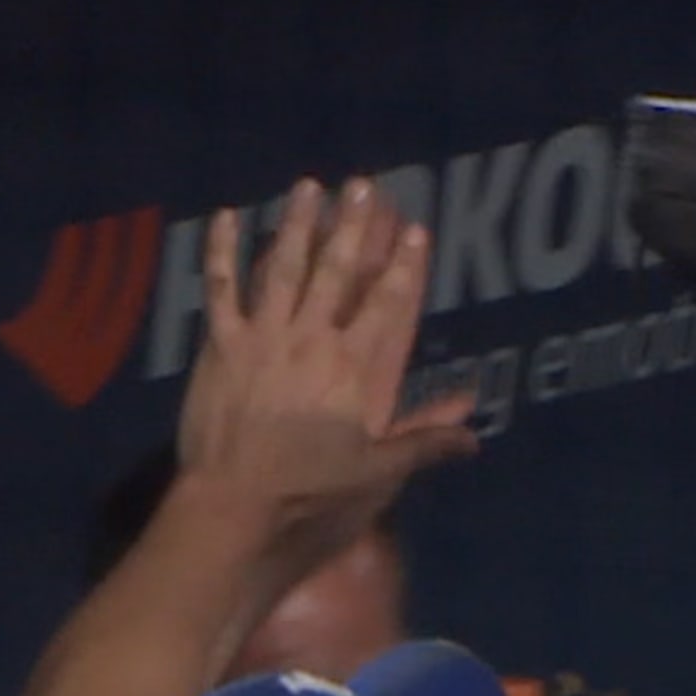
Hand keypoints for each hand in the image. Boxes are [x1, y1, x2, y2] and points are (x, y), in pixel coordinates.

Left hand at [174, 176, 473, 555]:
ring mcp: (265, 337)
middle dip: (352, 227)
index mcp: (356, 369)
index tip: (414, 230)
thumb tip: (474, 428)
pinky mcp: (221, 346)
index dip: (403, 267)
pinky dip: (222, 253)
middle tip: (362, 186)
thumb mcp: (377, 474)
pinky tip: (226, 218)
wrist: (236, 509)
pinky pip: (221, 290)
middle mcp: (314, 340)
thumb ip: (424, 442)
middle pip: (338, 272)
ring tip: (309, 186)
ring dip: (297, 224)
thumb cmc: (310, 498)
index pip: (388, 306)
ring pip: (285, 268)